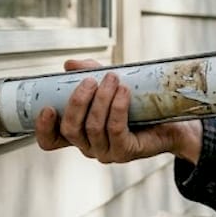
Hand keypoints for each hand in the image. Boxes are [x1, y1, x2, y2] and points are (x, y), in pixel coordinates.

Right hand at [34, 59, 201, 163]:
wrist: (171, 122)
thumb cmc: (136, 104)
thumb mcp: (108, 85)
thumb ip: (88, 73)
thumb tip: (69, 64)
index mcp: (79, 133)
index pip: (51, 141)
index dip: (44, 128)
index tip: (49, 108)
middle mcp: (88, 146)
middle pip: (71, 130)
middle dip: (77, 102)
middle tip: (90, 81)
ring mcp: (106, 152)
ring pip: (93, 127)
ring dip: (102, 99)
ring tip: (112, 79)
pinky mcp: (125, 151)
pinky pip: (115, 129)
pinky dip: (117, 107)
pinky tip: (123, 91)